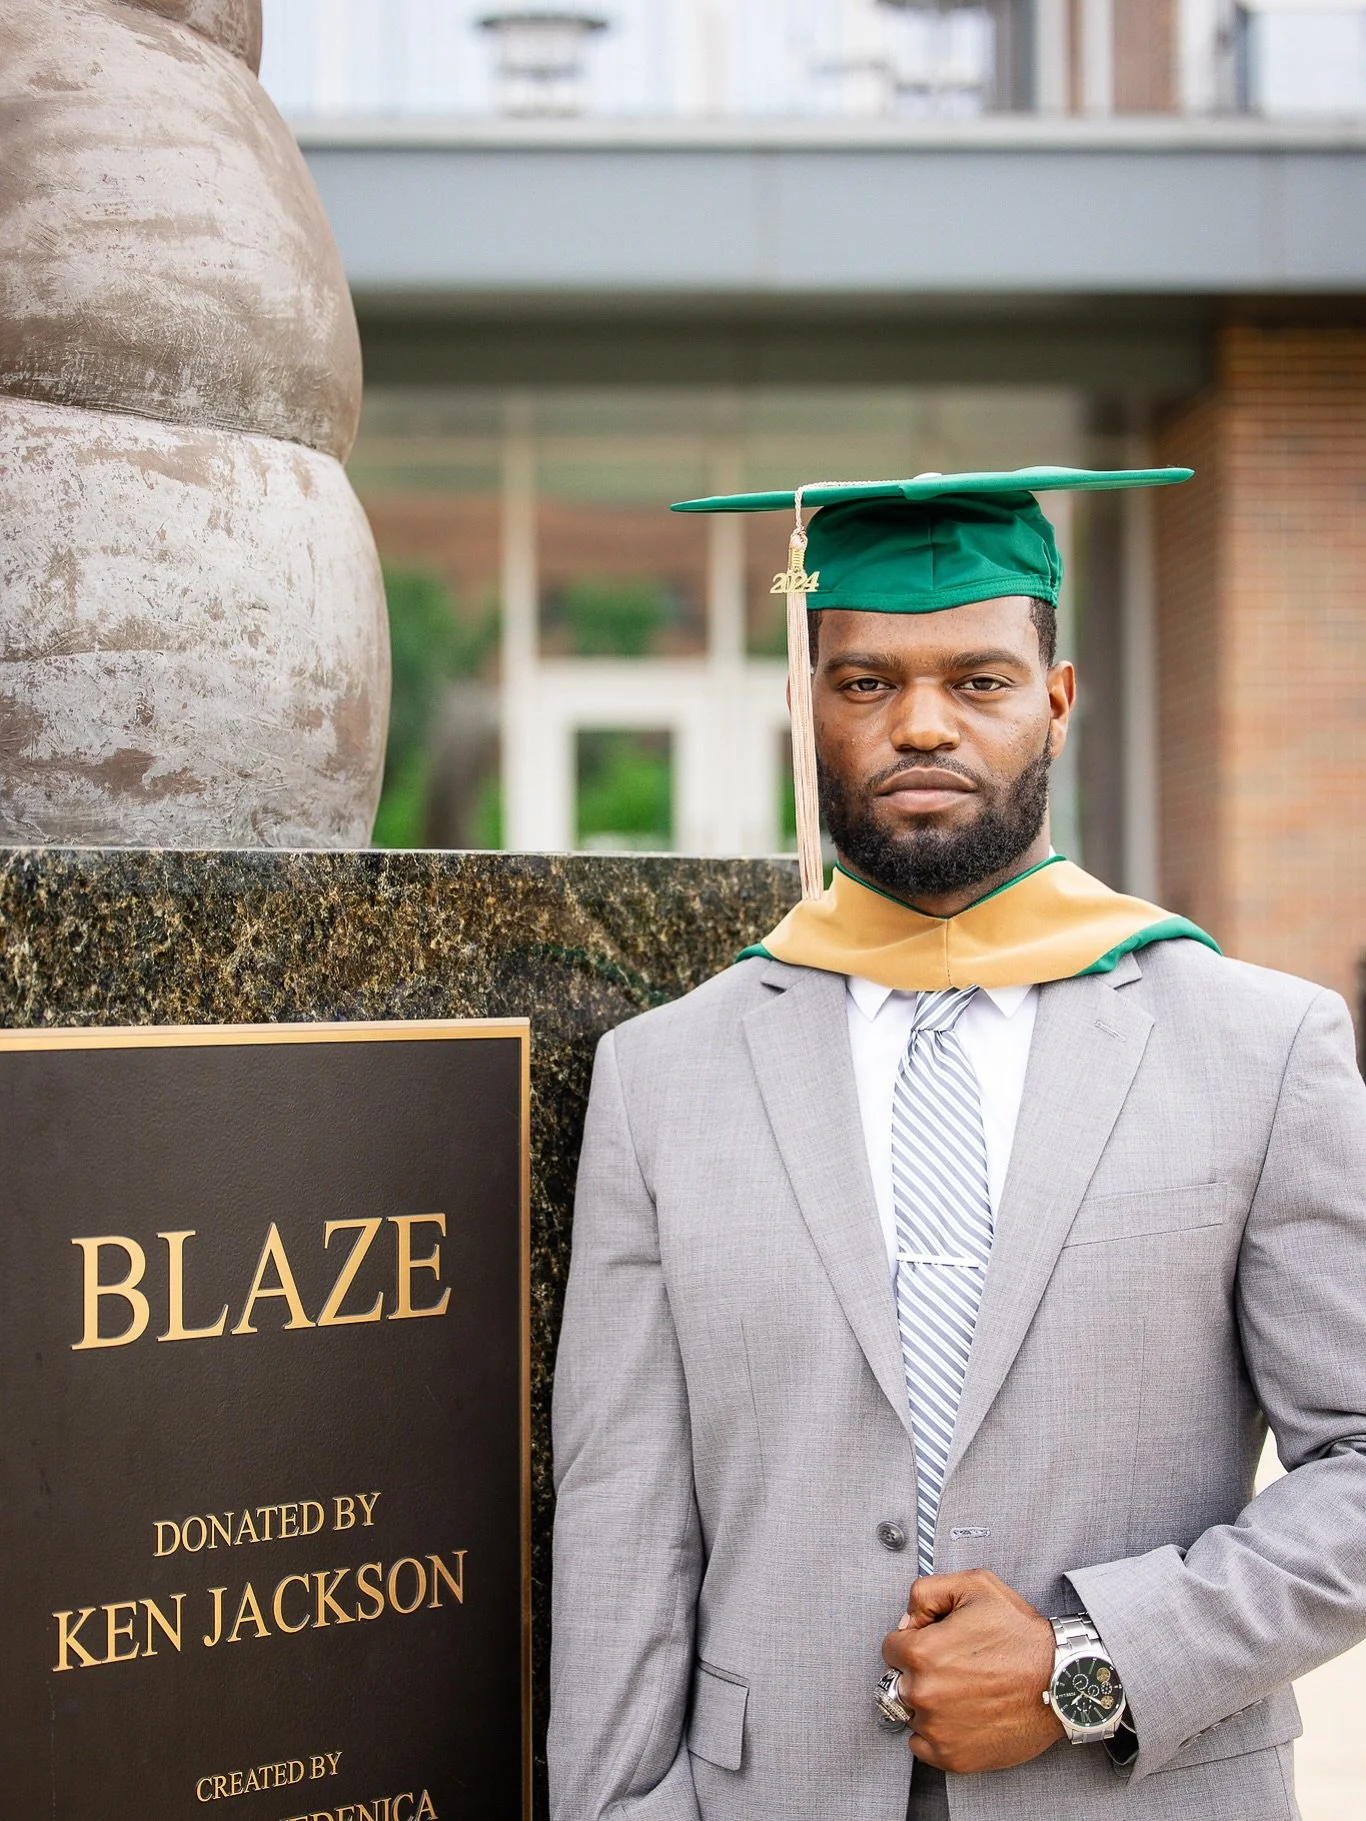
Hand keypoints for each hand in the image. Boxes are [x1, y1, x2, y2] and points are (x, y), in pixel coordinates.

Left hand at [880, 1569, 1063, 1773]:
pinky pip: (922, 1746)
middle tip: (956, 1667)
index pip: (891, 1647)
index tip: (935, 1644)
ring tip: (965, 1691)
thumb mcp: (975, 1586)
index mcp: (922, 1653)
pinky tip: (961, 1716)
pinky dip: (936, 1734)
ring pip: (912, 1713)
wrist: (1062, 1682)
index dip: (914, 1640)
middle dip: (921, 1671)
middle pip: (900, 1680)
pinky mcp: (953, 1757)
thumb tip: (906, 1618)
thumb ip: (927, 1592)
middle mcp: (924, 1694)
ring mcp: (938, 1729)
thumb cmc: (1023, 1637)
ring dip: (930, 1703)